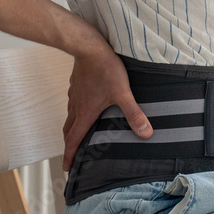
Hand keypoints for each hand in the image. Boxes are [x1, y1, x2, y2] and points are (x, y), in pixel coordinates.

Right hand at [62, 46, 152, 170]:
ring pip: (69, 117)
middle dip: (69, 146)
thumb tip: (146, 133)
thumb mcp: (123, 93)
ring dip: (71, 129)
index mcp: (85, 113)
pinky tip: (83, 108)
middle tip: (71, 156)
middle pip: (68, 131)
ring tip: (77, 135)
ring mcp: (74, 95)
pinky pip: (73, 103)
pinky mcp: (76, 84)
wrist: (89, 46)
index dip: (70, 156)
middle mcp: (76, 106)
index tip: (67, 168)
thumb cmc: (105, 69)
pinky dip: (75, 113)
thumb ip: (134, 114)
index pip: (74, 140)